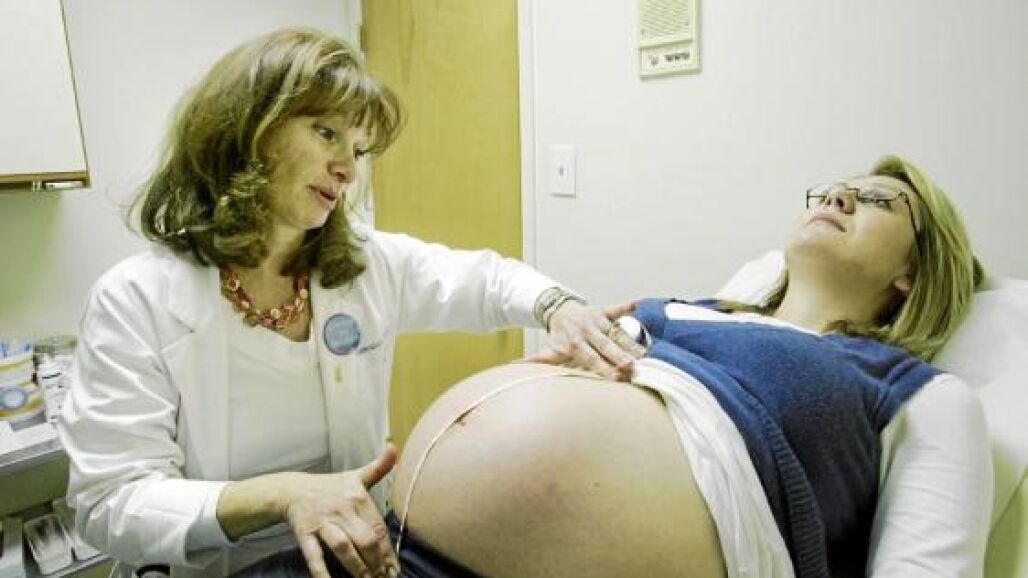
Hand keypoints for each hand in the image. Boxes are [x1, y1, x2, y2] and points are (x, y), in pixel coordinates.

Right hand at [284, 445, 398, 577]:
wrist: (292, 489)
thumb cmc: (330, 486)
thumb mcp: (355, 476)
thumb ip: (379, 467)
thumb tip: (394, 446)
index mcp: (357, 497)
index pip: (378, 527)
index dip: (388, 550)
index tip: (395, 567)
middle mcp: (341, 510)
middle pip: (364, 539)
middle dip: (377, 562)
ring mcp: (322, 522)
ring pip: (343, 547)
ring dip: (357, 567)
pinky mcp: (305, 534)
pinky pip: (314, 556)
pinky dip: (321, 572)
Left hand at [525, 301, 645, 380]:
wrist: (559, 311)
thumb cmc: (559, 336)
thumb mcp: (549, 350)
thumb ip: (539, 362)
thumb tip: (516, 368)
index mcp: (575, 345)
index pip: (592, 359)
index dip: (604, 369)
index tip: (617, 379)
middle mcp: (587, 332)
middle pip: (607, 347)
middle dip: (620, 357)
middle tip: (634, 367)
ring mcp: (597, 320)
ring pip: (616, 333)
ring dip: (631, 342)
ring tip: (646, 353)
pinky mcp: (604, 310)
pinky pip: (616, 308)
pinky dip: (626, 306)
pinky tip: (637, 305)